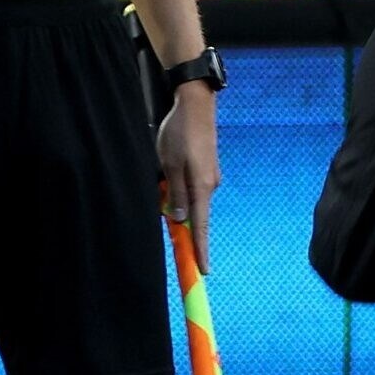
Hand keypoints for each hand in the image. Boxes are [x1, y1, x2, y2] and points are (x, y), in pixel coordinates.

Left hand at [158, 85, 219, 272]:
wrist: (196, 103)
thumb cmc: (180, 133)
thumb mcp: (170, 165)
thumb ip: (175, 193)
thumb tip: (180, 218)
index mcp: (202, 187)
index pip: (201, 226)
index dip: (201, 249)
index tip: (204, 270)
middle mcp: (210, 185)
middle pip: (197, 216)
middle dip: (184, 227)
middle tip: (174, 237)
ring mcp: (210, 176)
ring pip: (192, 200)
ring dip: (179, 204)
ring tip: (164, 186)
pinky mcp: (206, 168)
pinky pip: (194, 188)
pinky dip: (182, 192)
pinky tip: (169, 180)